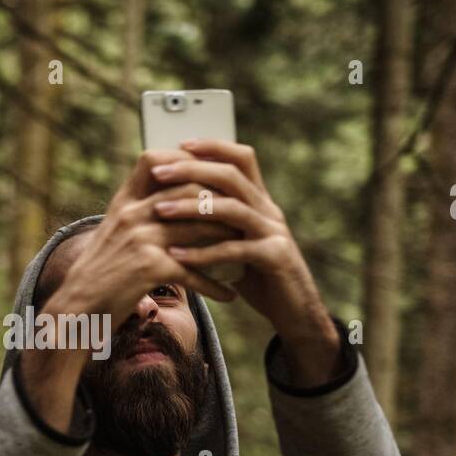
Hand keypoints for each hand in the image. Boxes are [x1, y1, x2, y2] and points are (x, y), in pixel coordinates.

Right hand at [50, 148, 239, 330]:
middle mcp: (131, 214)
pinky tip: (229, 294)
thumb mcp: (114, 232)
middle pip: (188, 190)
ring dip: (228, 240)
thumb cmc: (102, 272)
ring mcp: (140, 239)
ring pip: (198, 227)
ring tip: (246, 250)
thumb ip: (138, 211)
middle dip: (221, 201)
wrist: (78, 308)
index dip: (184, 160)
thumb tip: (171, 197)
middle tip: (245, 214)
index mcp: (124, 202)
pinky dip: (215, 284)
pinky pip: (193, 270)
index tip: (211, 174)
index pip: (153, 160)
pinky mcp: (148, 268)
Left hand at [146, 138, 342, 385]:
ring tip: (160, 211)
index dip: (213, 146)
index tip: (180, 144)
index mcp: (261, 201)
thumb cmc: (260, 276)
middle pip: (232, 176)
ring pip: (231, 208)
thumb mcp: (238, 241)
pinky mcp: (275, 257)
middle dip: (193, 170)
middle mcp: (269, 210)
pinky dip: (202, 253)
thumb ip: (218, 222)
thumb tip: (179, 203)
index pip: (241, 158)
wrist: (296, 311)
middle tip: (159, 173)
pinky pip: (234, 250)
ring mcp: (274, 232)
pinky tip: (176, 256)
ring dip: (191, 208)